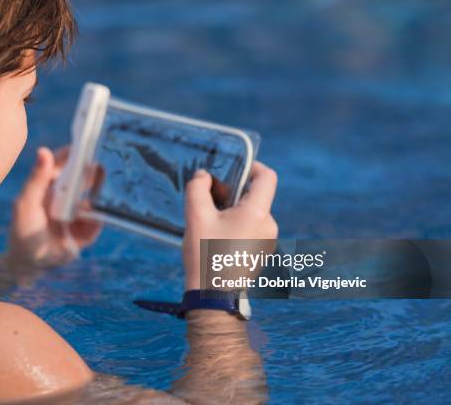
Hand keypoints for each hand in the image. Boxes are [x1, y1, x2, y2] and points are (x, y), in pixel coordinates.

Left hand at [9, 146, 101, 268]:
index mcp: (52, 182)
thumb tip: (43, 150)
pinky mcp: (88, 228)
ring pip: (98, 198)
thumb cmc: (23, 229)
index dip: (78, 151)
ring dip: (101, 195)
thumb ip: (36, 179)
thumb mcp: (26, 203)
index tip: (89, 142)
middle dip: (97, 172)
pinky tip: (95, 219)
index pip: (67, 161)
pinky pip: (99, 221)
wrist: (31, 263)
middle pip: (88, 176)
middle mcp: (68, 193)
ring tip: (98, 197)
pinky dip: (97, 221)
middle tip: (104, 167)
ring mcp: (80, 210)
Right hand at [182, 161, 278, 290]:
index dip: (252, 166)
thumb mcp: (196, 216)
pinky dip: (237, 224)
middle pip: (255, 195)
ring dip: (233, 210)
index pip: (267, 176)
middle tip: (209, 199)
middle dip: (233, 191)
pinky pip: (252, 228)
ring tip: (210, 222)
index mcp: (257, 213)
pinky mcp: (262, 252)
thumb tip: (204, 176)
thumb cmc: (206, 256)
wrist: (213, 297)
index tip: (234, 169)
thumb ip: (198, 188)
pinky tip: (217, 237)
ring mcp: (268, 240)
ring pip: (252, 212)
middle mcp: (268, 224)